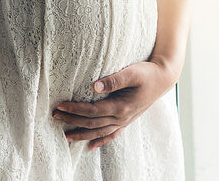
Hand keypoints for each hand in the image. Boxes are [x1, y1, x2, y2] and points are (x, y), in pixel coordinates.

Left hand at [52, 60, 176, 149]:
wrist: (164, 78)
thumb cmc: (147, 73)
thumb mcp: (132, 72)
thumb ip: (114, 80)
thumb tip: (94, 86)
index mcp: (121, 106)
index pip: (93, 111)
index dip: (76, 109)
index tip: (60, 105)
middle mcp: (122, 117)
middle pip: (92, 123)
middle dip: (73, 120)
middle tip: (55, 116)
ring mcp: (125, 120)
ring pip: (100, 132)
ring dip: (82, 134)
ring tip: (66, 136)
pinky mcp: (127, 120)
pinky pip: (112, 134)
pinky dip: (101, 141)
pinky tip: (91, 146)